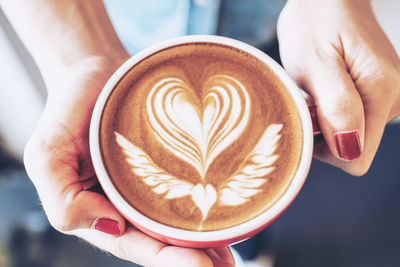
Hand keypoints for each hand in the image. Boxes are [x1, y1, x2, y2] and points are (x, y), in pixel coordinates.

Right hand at [24, 57, 234, 266]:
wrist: (93, 72)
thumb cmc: (67, 111)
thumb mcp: (46, 157)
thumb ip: (64, 202)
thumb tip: (112, 227)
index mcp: (100, 210)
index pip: (135, 245)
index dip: (168, 260)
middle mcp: (128, 203)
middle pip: (163, 241)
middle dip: (194, 258)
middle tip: (226, 266)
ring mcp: (149, 184)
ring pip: (179, 221)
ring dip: (206, 241)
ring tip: (232, 254)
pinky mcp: (167, 162)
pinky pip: (188, 186)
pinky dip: (207, 204)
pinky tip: (228, 216)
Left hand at [278, 0, 399, 174]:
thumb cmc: (315, 25)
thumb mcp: (315, 65)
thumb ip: (337, 107)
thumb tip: (350, 151)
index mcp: (382, 93)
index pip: (355, 157)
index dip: (325, 146)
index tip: (309, 117)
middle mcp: (393, 99)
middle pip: (353, 149)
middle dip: (324, 132)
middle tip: (310, 97)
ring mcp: (388, 96)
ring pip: (351, 135)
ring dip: (326, 119)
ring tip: (316, 88)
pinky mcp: (378, 92)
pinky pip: (353, 119)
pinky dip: (332, 110)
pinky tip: (325, 87)